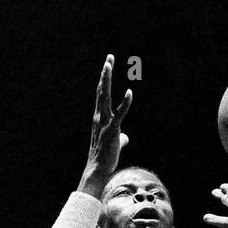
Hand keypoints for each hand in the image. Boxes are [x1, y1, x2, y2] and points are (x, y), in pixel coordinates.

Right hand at [80, 54, 132, 194]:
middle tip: (109, 58)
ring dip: (106, 80)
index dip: (104, 79)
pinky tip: (129, 92)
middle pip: (101, 90)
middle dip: (105, 73)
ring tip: (108, 65)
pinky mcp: (113, 130)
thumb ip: (120, 137)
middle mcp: (100, 116)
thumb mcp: (114, 143)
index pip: (101, 94)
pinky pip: (119, 114)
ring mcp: (105, 122)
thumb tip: (125, 138)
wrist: (98, 170)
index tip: (107, 65)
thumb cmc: (105, 157)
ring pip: (105, 97)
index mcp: (99, 117)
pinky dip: (125, 103)